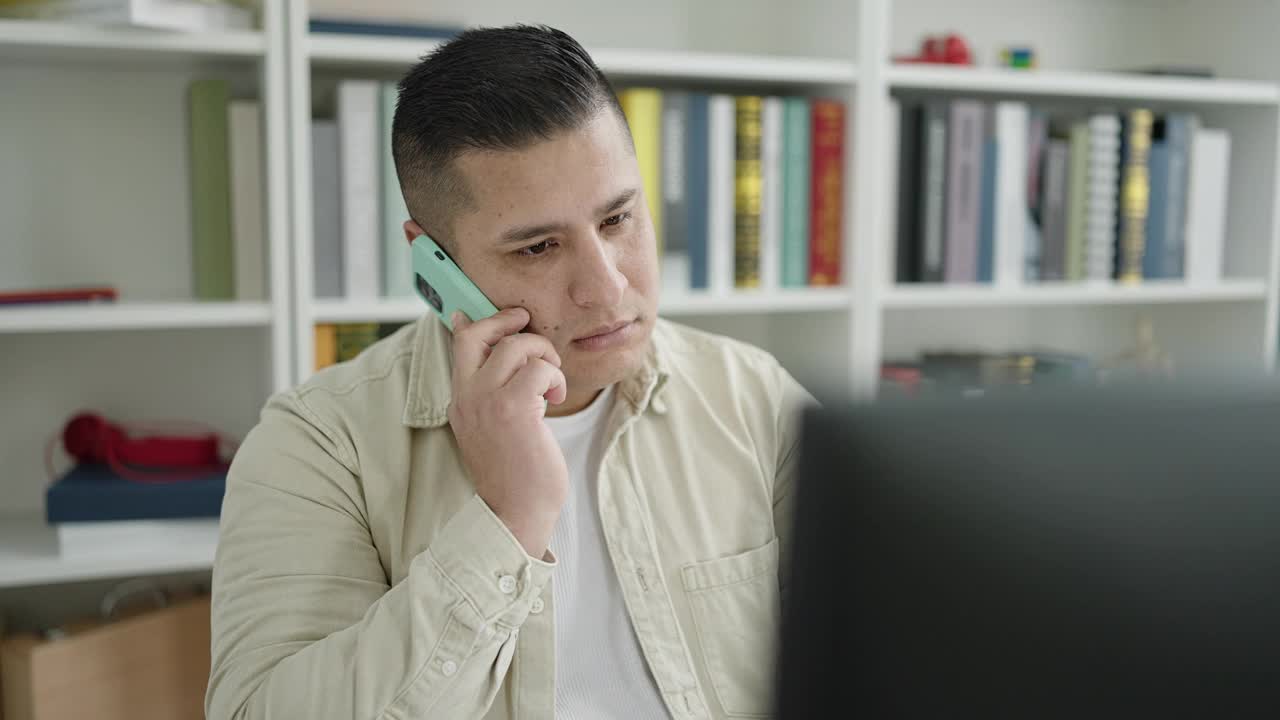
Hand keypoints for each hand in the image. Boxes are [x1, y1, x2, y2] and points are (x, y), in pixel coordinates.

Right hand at [448, 308, 568, 558]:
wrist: (515, 514)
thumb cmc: (514, 475)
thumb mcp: (493, 429)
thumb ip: (492, 396)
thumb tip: (504, 368)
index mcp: (460, 401)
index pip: (459, 343)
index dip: (479, 320)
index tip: (506, 318)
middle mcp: (467, 397)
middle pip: (479, 334)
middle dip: (510, 322)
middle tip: (531, 329)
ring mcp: (487, 401)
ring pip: (516, 346)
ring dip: (544, 355)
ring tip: (552, 382)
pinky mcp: (515, 408)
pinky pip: (540, 369)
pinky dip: (555, 377)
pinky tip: (556, 398)